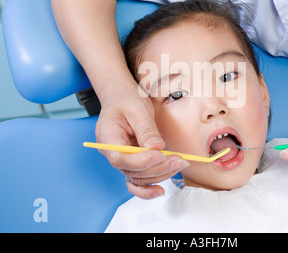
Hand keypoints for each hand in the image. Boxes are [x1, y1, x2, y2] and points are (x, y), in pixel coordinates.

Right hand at [95, 83, 188, 199]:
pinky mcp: (131, 162)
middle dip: (158, 167)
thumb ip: (146, 130)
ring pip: (138, 177)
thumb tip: (157, 148)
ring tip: (180, 163)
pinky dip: (147, 188)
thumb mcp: (137, 109)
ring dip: (160, 174)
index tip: (162, 154)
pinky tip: (160, 191)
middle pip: (132, 170)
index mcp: (107, 137)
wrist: (121, 97)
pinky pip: (136, 180)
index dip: (142, 160)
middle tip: (180, 160)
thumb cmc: (127, 100)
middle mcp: (111, 153)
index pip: (121, 158)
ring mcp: (121, 159)